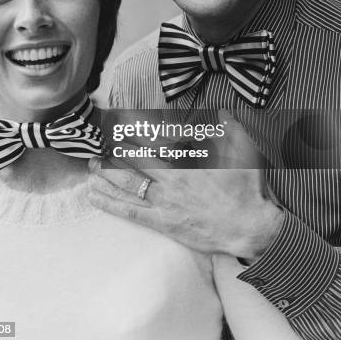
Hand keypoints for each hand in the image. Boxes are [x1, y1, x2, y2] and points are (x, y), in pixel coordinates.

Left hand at [88, 111, 283, 259]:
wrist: (250, 228)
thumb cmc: (246, 190)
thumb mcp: (244, 153)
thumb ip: (230, 129)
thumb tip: (223, 111)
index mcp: (186, 161)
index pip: (152, 142)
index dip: (134, 133)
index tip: (119, 124)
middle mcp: (170, 179)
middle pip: (134, 161)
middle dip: (115, 152)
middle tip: (99, 145)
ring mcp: (165, 202)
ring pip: (128, 184)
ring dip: (106, 173)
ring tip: (91, 166)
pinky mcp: (163, 223)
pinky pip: (131, 212)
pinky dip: (110, 204)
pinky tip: (94, 197)